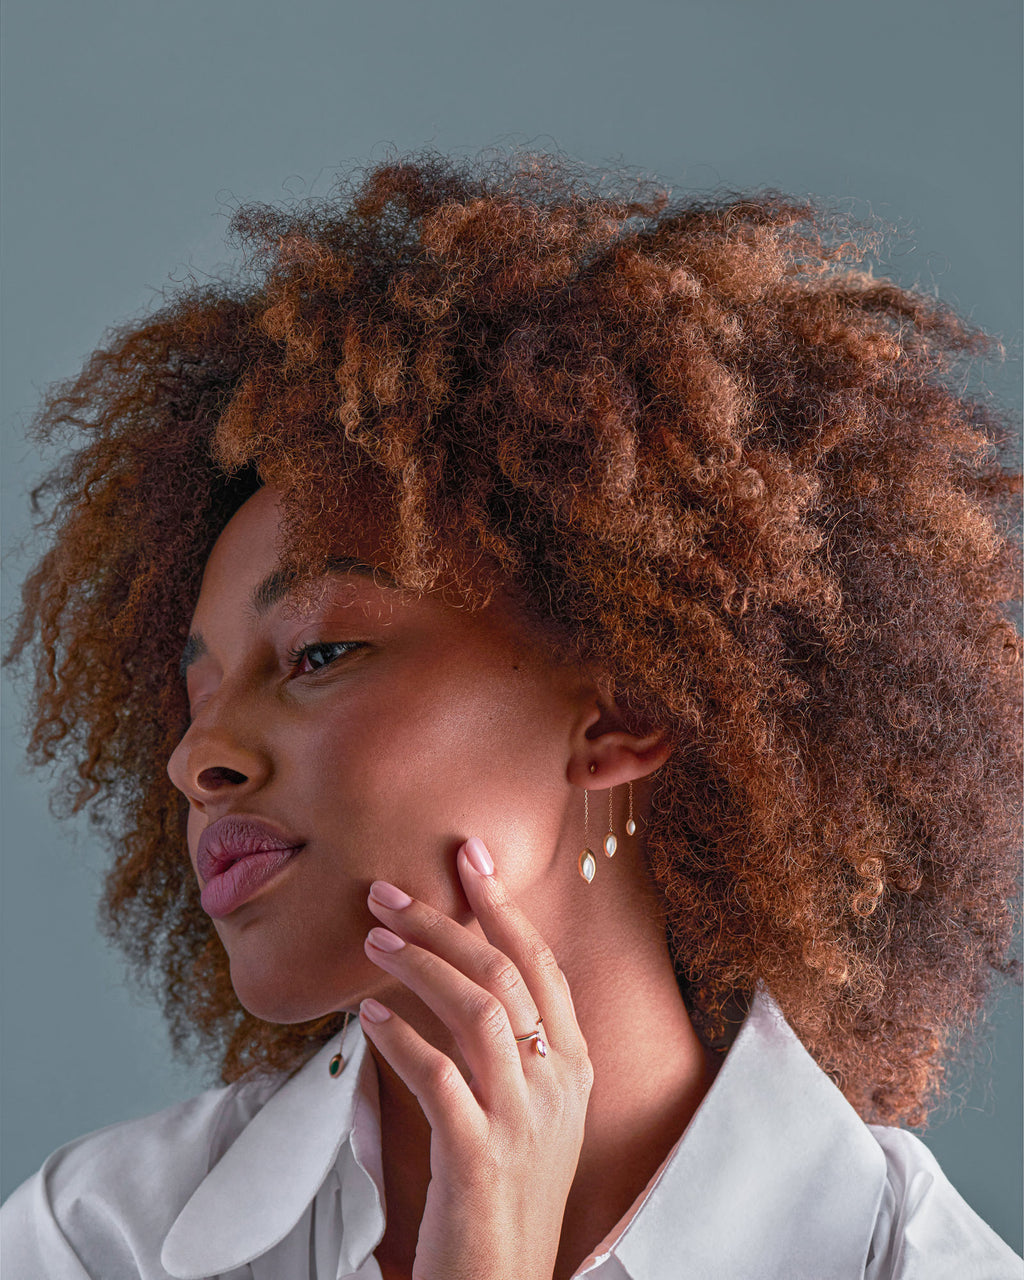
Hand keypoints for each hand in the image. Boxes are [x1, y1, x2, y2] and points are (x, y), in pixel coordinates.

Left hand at [359, 836, 593, 1279]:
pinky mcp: (481, 1156)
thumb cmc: (505, 1194)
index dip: (503, 905)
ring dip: (420, 965)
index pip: (541, 964)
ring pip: (478, 1010)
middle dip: (445, 921)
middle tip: (388, 892)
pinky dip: (400, 1039)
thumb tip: (460, 976)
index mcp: (572, 1065)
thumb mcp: (529, 1112)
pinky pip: (437, 1077)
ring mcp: (525, 1118)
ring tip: (371, 942)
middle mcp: (558, 1083)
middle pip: (503, 973)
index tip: (469, 857)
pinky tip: (367, 1018)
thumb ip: (512, 1049)